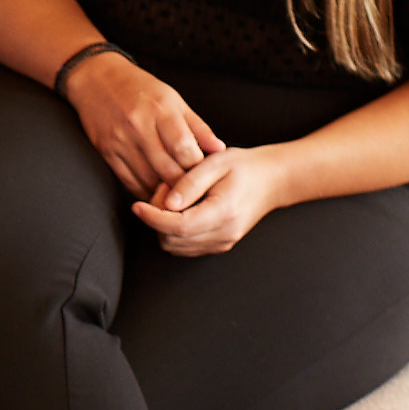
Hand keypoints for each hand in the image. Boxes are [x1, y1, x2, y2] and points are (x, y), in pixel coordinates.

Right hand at [63, 54, 225, 199]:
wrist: (96, 79)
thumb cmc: (139, 88)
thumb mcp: (173, 99)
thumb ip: (197, 126)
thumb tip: (219, 149)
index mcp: (161, 110)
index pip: (184, 148)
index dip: (197, 168)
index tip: (205, 176)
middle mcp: (140, 126)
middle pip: (167, 169)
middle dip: (183, 186)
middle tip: (194, 194)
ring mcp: (121, 141)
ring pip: (148, 180)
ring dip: (164, 193)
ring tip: (177, 196)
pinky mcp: (107, 153)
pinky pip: (128, 181)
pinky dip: (144, 191)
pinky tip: (155, 192)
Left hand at [131, 147, 291, 255]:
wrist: (272, 180)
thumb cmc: (245, 167)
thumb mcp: (216, 163)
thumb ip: (190, 183)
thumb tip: (167, 204)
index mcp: (223, 213)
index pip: (178, 226)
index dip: (152, 218)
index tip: (136, 206)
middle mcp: (223, 234)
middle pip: (172, 240)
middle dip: (157, 218)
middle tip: (166, 189)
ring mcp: (222, 243)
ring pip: (175, 246)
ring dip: (164, 226)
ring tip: (176, 197)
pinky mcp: (218, 246)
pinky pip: (185, 246)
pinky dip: (174, 231)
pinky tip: (182, 209)